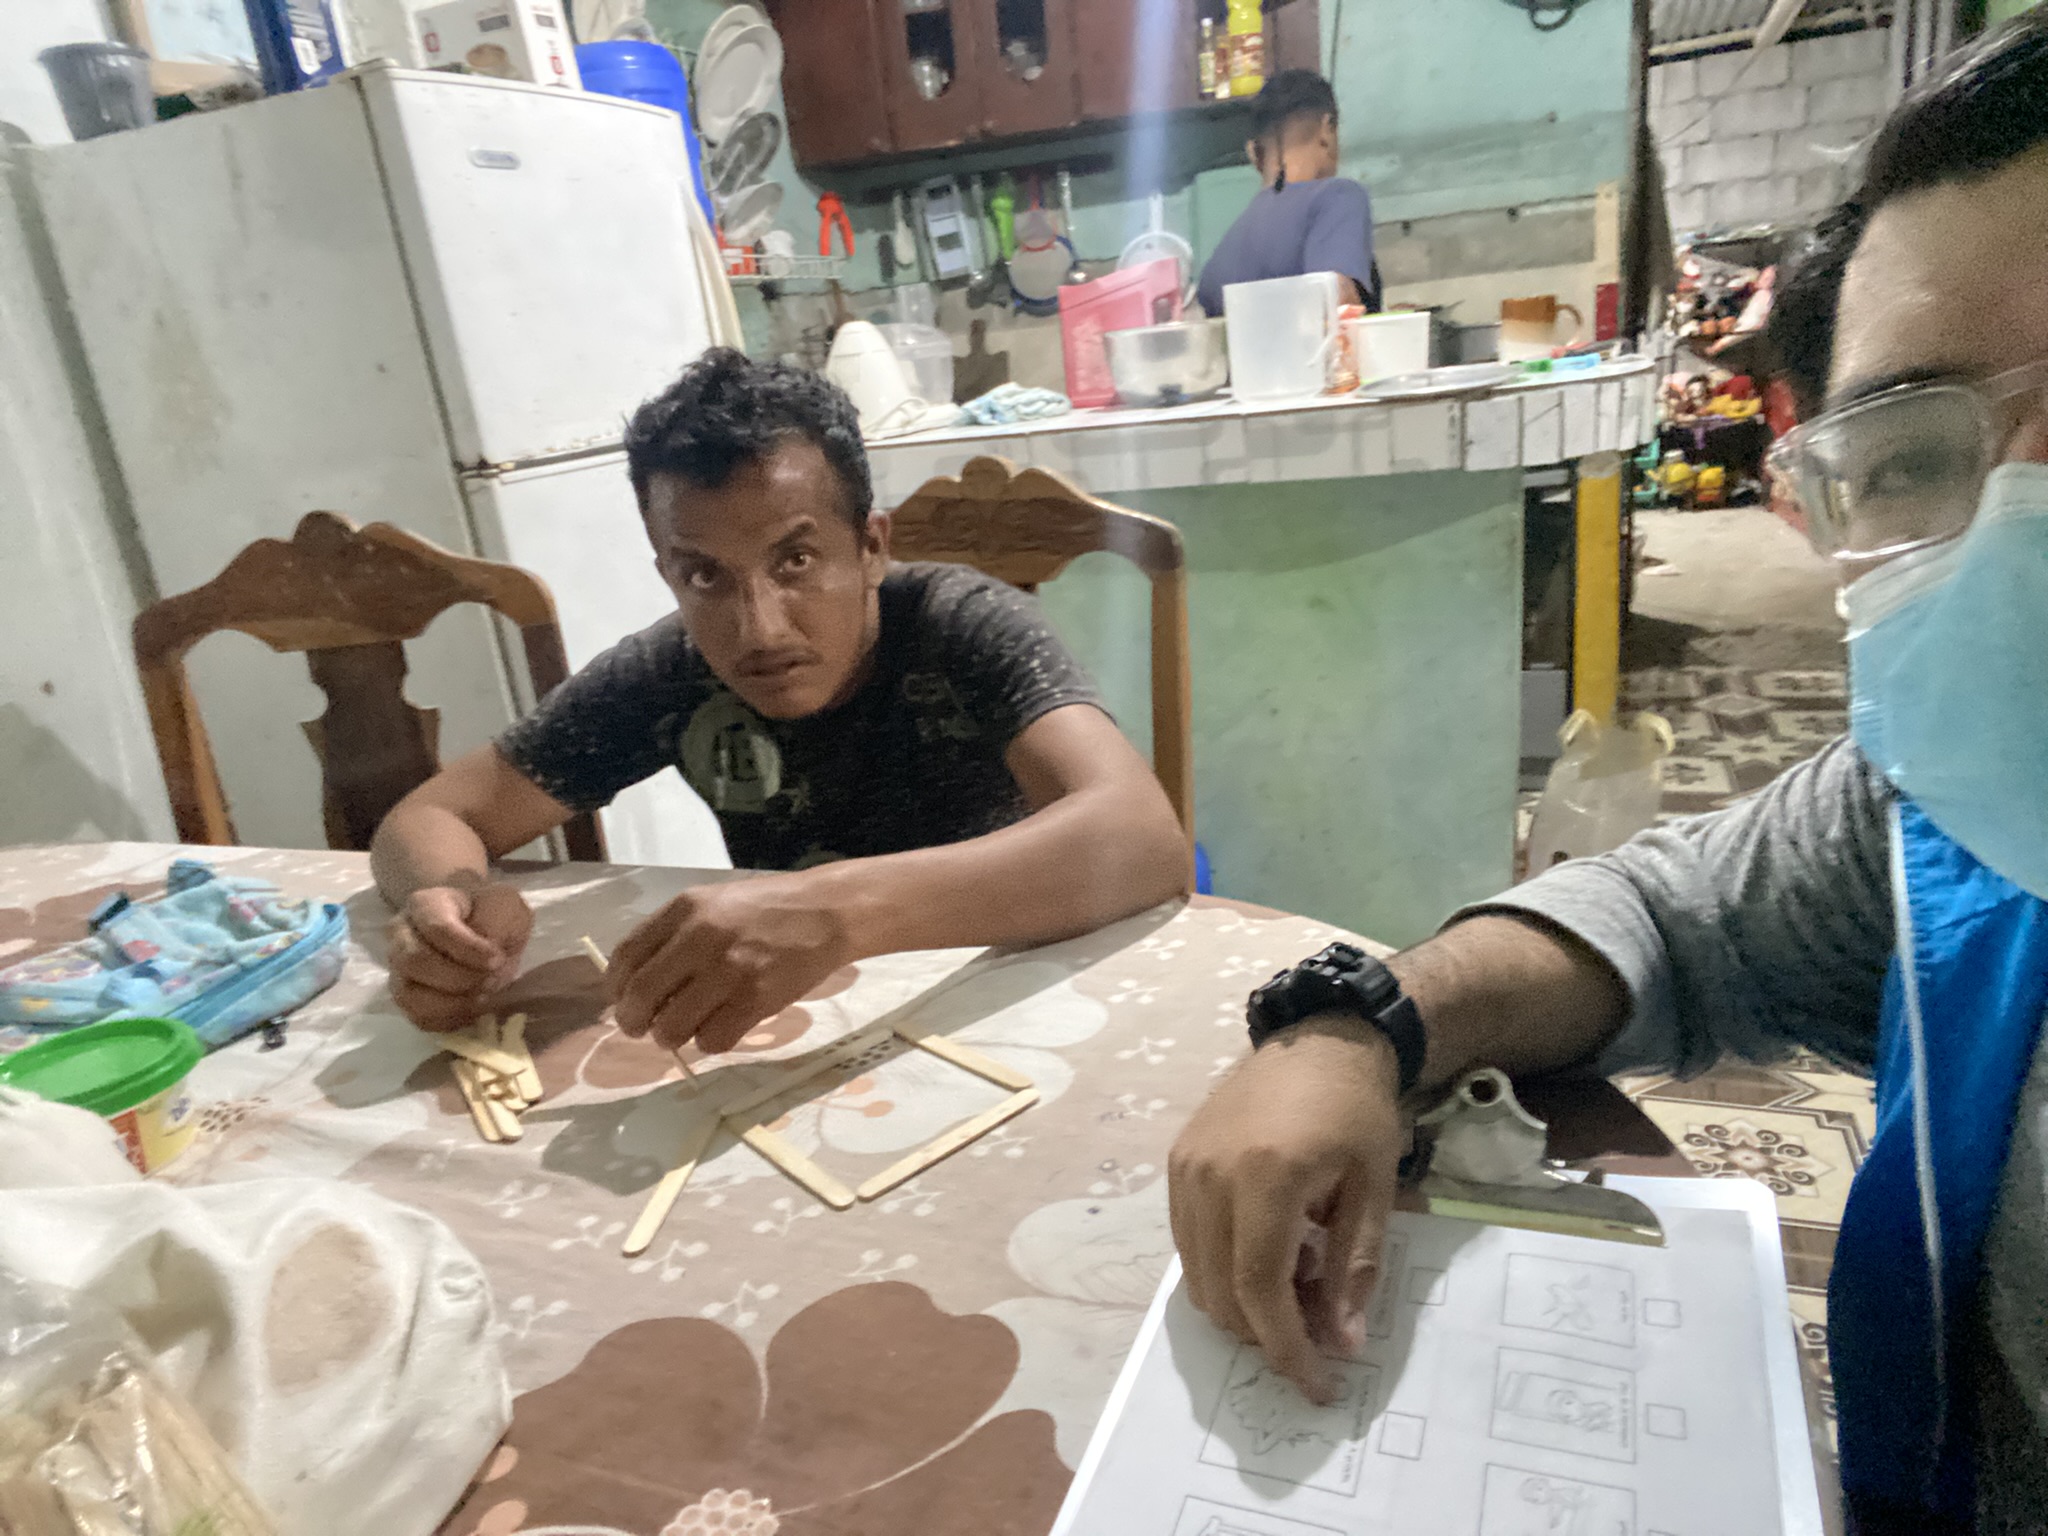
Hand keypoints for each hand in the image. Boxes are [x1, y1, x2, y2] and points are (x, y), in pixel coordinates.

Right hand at [386, 882, 531, 1030]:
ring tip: (482, 999)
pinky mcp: (406, 997)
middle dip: (459, 978)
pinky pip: (417, 1017)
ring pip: (409, 995)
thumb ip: (497, 922)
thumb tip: (487, 954)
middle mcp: (400, 935)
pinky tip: (471, 1012)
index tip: (498, 960)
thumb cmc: (490, 914)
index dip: (468, 949)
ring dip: (451, 1004)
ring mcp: (398, 968)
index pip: (437, 928)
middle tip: (491, 982)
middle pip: (415, 961)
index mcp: (425, 904)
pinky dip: (447, 1020)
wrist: (481, 928)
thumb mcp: (504, 905)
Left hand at [608, 874, 855, 1053]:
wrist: (825, 913)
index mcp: (685, 910)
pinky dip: (710, 1043)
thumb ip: (672, 935)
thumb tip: (634, 985)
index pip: (626, 956)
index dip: (616, 988)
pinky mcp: (756, 999)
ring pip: (672, 1027)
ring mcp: (730, 970)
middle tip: (643, 1029)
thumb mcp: (711, 904)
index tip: (622, 1001)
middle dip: (633, 1022)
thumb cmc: (764, 910)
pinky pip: (712, 1040)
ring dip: (671, 1037)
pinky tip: (721, 1028)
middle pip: (641, 996)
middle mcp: (701, 937)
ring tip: (684, 1031)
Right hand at [1167, 1020, 1408, 1403]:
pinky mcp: (1175, 1163)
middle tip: (1315, 1333)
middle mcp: (1209, 1175)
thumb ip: (1354, 1269)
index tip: (1316, 1385)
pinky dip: (1222, 1272)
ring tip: (1295, 1285)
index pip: (1259, 1290)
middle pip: (1220, 1293)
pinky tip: (1267, 1254)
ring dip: (1242, 1307)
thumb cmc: (1356, 1112)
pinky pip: (1188, 1245)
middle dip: (1265, 1334)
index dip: (1285, 1348)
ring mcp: (1184, 1168)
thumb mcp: (1374, 1191)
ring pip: (1196, 1277)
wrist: (1318, 1039)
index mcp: (1265, 1177)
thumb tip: (1342, 1344)